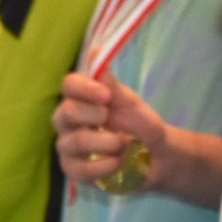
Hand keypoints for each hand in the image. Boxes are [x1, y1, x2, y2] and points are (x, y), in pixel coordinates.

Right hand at [55, 73, 169, 188]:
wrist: (155, 156)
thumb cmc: (140, 125)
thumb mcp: (131, 103)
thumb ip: (112, 84)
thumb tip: (95, 51)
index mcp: (81, 98)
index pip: (68, 85)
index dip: (84, 89)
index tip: (106, 96)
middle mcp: (67, 120)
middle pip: (66, 112)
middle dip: (95, 117)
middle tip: (114, 122)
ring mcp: (67, 146)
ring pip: (75, 141)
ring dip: (107, 143)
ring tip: (124, 144)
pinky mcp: (73, 170)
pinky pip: (81, 168)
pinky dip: (105, 165)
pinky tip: (118, 162)